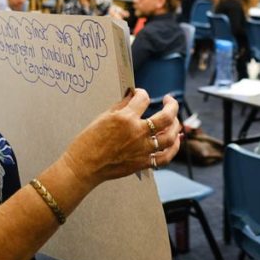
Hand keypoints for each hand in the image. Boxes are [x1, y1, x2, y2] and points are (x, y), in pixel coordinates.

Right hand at [61, 91, 181, 188]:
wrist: (83, 166)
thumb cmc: (88, 142)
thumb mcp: (102, 117)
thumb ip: (121, 105)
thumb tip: (132, 95)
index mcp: (125, 118)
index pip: (143, 98)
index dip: (142, 93)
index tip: (139, 94)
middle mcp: (137, 132)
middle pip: (166, 116)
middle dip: (172, 105)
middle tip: (170, 100)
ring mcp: (142, 149)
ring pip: (170, 136)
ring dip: (175, 125)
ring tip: (174, 120)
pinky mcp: (143, 162)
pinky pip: (165, 156)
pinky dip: (174, 148)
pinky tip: (176, 140)